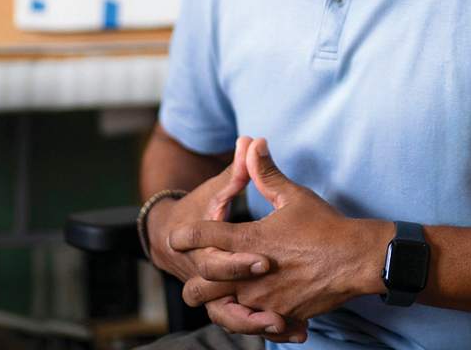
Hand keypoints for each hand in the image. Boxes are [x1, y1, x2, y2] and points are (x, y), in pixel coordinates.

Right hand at [145, 136, 297, 335]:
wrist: (172, 237)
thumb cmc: (203, 207)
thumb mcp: (222, 189)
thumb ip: (240, 170)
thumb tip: (253, 140)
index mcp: (204, 247)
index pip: (215, 260)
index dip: (238, 263)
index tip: (265, 259)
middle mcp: (206, 276)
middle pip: (218, 300)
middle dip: (247, 302)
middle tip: (278, 303)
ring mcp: (216, 293)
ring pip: (230, 320)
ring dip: (256, 326)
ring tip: (289, 324)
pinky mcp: (230, 305)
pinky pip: (244, 325)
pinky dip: (268, 330)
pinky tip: (298, 329)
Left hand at [171, 139, 391, 331]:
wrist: (356, 260)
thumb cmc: (326, 225)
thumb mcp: (294, 196)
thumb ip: (266, 173)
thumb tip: (253, 143)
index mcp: (249, 240)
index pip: (201, 237)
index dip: (184, 235)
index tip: (178, 235)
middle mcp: (249, 274)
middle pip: (198, 285)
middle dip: (195, 276)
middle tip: (201, 265)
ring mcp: (262, 299)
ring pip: (219, 309)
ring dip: (218, 299)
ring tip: (226, 287)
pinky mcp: (278, 314)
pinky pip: (249, 323)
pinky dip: (247, 315)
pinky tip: (255, 303)